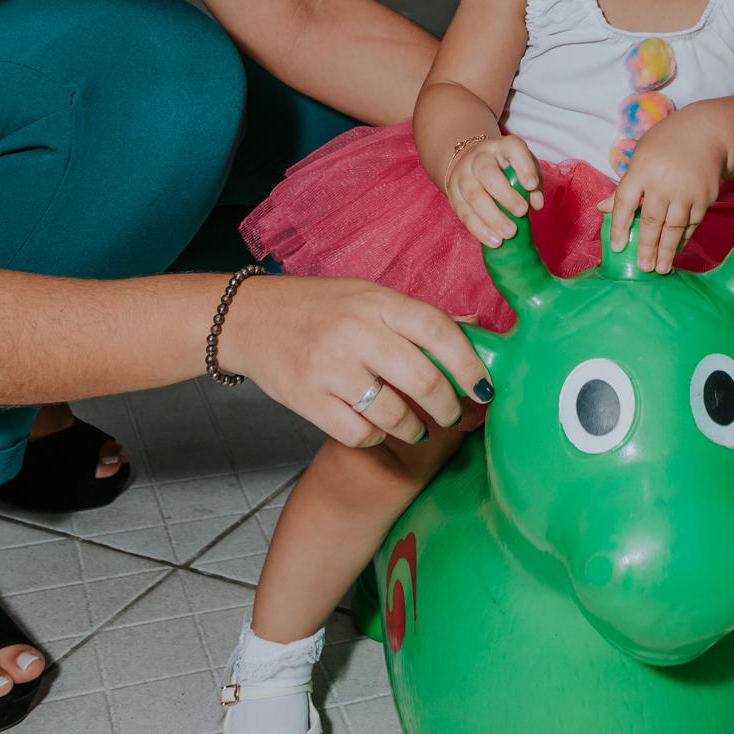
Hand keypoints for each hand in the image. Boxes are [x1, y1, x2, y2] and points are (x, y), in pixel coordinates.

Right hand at [224, 276, 491, 449]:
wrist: (248, 318)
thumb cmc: (319, 307)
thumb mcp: (368, 296)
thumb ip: (415, 317)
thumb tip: (475, 330)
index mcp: (377, 301)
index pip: (439, 332)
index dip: (470, 364)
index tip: (485, 388)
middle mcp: (355, 331)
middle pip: (423, 380)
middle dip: (448, 408)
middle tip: (452, 416)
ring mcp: (329, 366)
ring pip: (393, 414)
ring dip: (414, 429)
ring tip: (416, 427)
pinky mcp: (306, 397)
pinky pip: (358, 433)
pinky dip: (376, 438)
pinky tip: (377, 428)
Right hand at [445, 133, 542, 247]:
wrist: (468, 163)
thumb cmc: (505, 167)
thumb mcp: (523, 167)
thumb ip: (534, 183)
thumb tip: (536, 203)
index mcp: (501, 146)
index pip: (512, 148)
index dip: (523, 166)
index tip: (531, 185)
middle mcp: (478, 157)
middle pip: (487, 173)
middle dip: (505, 195)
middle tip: (521, 212)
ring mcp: (462, 175)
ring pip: (473, 195)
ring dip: (492, 217)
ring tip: (509, 234)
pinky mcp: (452, 194)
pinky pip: (464, 213)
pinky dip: (479, 229)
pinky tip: (494, 241)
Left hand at [604, 108, 728, 274]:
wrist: (707, 132)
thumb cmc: (666, 144)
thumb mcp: (640, 155)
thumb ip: (625, 185)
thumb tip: (604, 209)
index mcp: (641, 168)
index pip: (625, 203)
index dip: (619, 227)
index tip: (617, 248)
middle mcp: (663, 181)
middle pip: (651, 221)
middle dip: (646, 247)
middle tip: (643, 268)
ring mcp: (686, 191)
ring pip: (674, 228)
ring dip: (666, 251)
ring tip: (660, 269)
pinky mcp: (705, 197)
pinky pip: (692, 224)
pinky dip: (683, 239)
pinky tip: (677, 250)